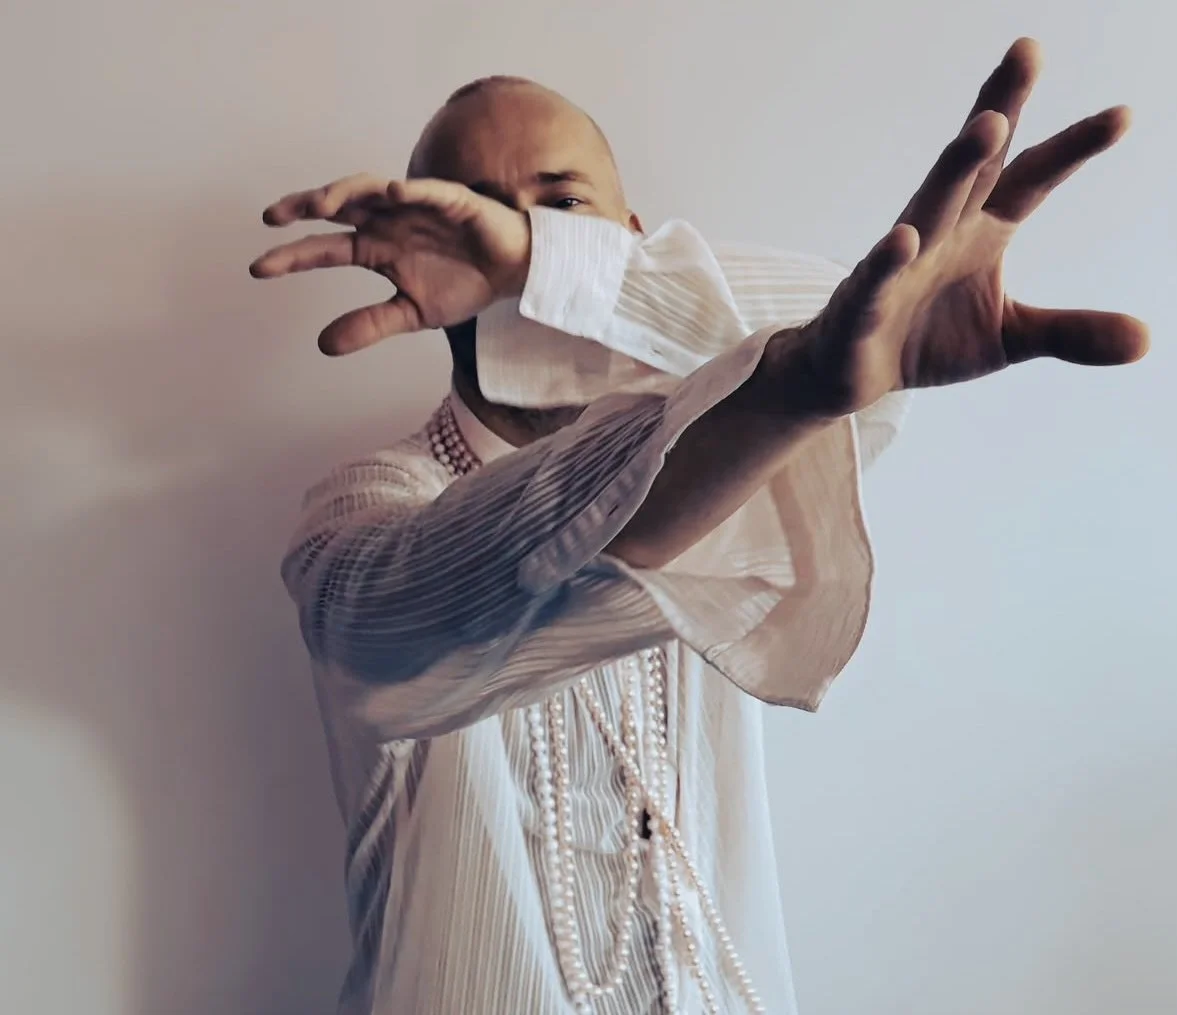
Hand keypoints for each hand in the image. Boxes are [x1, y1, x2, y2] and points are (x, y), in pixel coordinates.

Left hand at [249, 174, 531, 353]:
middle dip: (304, 207)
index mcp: (377, 249)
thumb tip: (323, 345)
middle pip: (338, 206)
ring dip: (345, 192)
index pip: (327, 248)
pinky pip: (427, 192)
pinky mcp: (452, 200)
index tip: (259, 268)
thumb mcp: (412, 314)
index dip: (293, 255)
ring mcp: (417, 207)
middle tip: (273, 217)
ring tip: (322, 205)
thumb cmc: (463, 284)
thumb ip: (370, 325)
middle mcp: (389, 222)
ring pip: (371, 189)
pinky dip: (411, 191)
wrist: (512, 273)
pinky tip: (393, 194)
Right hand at [787, 38, 1148, 414]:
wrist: (848, 372)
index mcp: (980, 232)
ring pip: (931, 205)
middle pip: (976, 166)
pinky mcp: (864, 304)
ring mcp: (899, 264)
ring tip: (988, 126)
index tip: (1122, 117)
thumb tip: (1145, 340)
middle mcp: (941, 232)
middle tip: (1027, 52)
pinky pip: (877, 279)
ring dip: (957, 166)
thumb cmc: (926, 341)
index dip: (1071, 148)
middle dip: (1000, 109)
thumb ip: (1070, 331)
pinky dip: (889, 260)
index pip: (1032, 180)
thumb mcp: (1009, 338)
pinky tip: (905, 239)